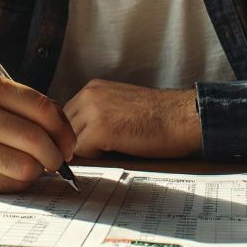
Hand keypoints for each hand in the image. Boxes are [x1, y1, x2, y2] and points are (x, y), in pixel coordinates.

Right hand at [0, 74, 75, 192]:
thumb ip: (30, 106)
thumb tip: (65, 137)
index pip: (43, 110)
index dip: (64, 130)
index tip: (69, 143)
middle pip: (37, 141)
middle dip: (56, 155)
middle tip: (58, 159)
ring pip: (26, 167)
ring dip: (39, 170)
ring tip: (35, 164)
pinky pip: (9, 184)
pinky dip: (19, 180)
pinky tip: (13, 170)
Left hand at [63, 80, 200, 158]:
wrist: (183, 117)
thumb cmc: (160, 117)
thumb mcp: (120, 105)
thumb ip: (97, 113)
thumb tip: (78, 137)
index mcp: (93, 88)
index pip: (66, 116)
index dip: (74, 134)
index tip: (84, 146)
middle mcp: (89, 95)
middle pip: (64, 128)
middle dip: (75, 143)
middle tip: (93, 155)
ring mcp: (93, 112)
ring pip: (71, 141)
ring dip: (84, 152)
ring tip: (107, 154)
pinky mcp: (100, 130)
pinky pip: (82, 152)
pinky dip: (95, 158)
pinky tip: (115, 153)